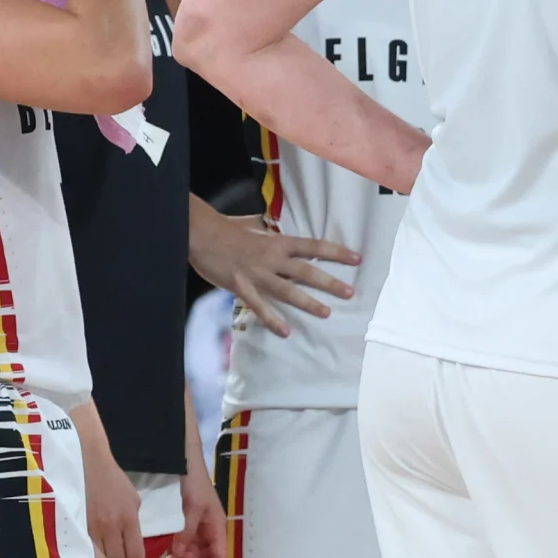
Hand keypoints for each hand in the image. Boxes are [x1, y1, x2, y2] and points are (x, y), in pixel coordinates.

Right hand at [81, 441, 142, 557]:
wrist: (87, 464)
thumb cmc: (112, 480)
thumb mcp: (133, 500)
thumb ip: (133, 523)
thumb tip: (132, 542)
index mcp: (128, 519)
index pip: (135, 556)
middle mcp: (110, 527)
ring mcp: (90, 528)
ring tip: (104, 556)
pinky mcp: (75, 526)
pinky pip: (86, 549)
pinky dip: (90, 553)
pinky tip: (91, 549)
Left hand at [171, 454, 228, 557]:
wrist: (182, 462)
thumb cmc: (192, 484)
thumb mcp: (191, 509)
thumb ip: (186, 533)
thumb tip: (179, 554)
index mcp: (217, 526)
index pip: (219, 557)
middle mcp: (209, 530)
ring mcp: (197, 527)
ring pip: (195, 553)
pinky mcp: (186, 524)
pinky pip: (185, 544)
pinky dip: (178, 550)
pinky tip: (167, 550)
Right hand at [194, 213, 357, 334]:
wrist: (200, 234)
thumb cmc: (226, 229)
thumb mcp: (253, 225)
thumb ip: (267, 230)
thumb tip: (273, 225)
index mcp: (277, 242)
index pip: (314, 246)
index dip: (336, 252)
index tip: (357, 258)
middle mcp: (272, 258)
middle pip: (307, 271)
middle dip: (330, 283)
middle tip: (349, 293)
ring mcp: (257, 274)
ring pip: (288, 291)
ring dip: (308, 303)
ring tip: (326, 313)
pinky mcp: (241, 287)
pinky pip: (260, 307)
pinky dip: (273, 320)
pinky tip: (286, 332)